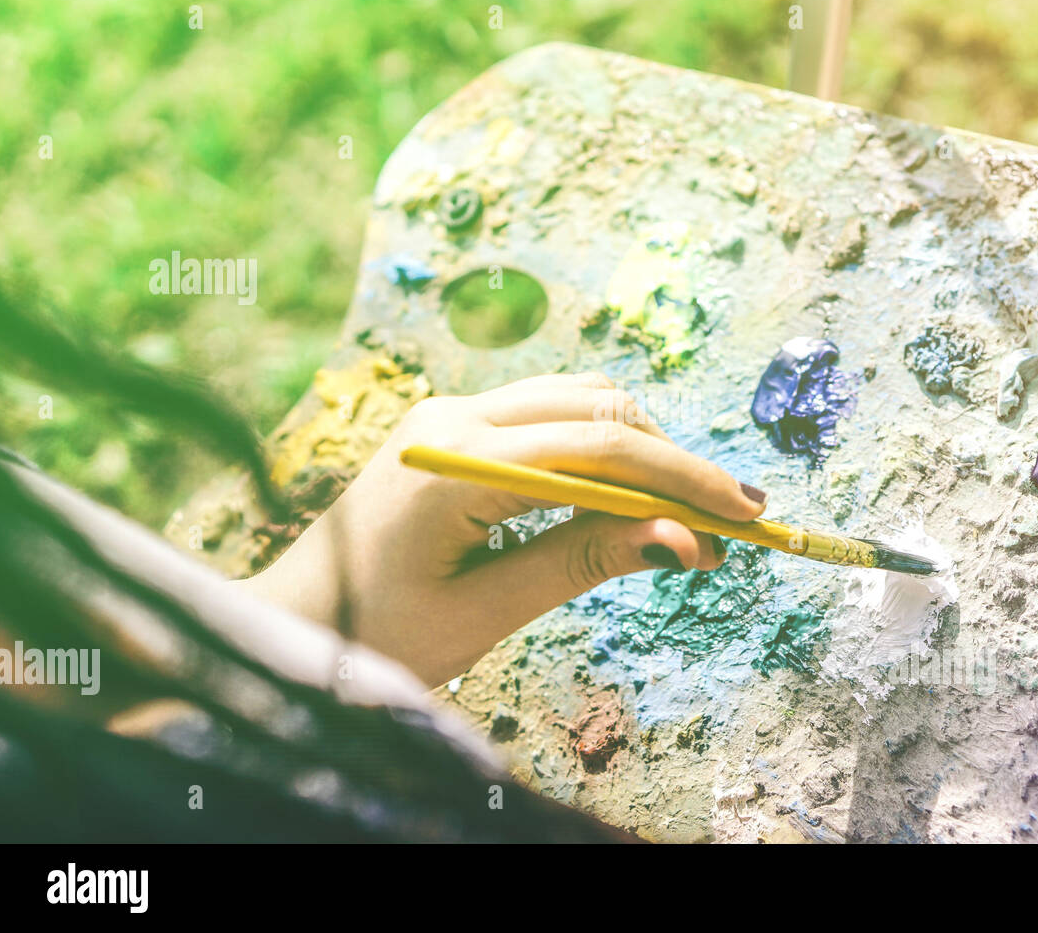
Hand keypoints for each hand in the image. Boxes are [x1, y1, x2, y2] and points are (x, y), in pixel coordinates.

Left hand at [239, 372, 767, 686]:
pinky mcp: (454, 428)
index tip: (744, 514)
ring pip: (578, 403)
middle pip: (597, 410)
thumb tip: (683, 540)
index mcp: (454, 462)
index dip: (682, 477)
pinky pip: (547, 418)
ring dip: (640, 450)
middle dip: (671, 462)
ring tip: (687, 514)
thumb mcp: (486, 609)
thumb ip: (583, 560)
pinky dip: (600, 451)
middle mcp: (453, 417)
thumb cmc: (375, 635)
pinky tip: (627, 497)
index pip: (599, 448)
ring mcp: (450, 415)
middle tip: (726, 524)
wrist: (293, 625)